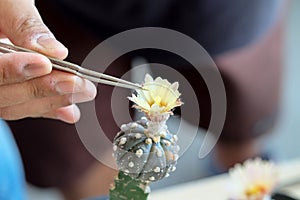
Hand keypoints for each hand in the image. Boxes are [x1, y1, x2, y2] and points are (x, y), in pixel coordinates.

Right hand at [0, 0, 96, 122]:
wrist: (2, 6)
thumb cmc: (1, 0)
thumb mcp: (6, 0)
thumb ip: (23, 23)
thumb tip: (54, 51)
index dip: (13, 71)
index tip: (45, 64)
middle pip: (2, 95)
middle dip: (42, 90)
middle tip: (76, 84)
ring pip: (14, 105)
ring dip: (51, 101)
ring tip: (81, 93)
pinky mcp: (10, 88)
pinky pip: (24, 105)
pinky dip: (48, 107)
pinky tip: (70, 111)